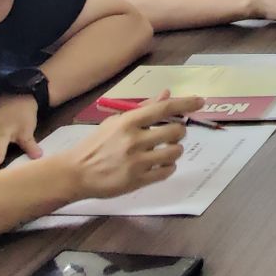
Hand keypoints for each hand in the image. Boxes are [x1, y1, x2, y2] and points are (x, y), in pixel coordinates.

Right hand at [59, 92, 196, 199]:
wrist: (75, 173)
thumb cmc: (96, 145)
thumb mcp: (115, 122)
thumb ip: (143, 109)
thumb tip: (167, 94)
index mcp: (128, 122)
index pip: (165, 109)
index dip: (186, 104)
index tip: (200, 101)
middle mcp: (134, 141)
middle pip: (175, 131)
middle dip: (179, 132)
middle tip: (173, 134)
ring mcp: (136, 162)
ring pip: (174, 152)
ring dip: (175, 150)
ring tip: (167, 150)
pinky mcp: (137, 181)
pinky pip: (166, 172)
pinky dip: (168, 167)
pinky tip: (160, 165)